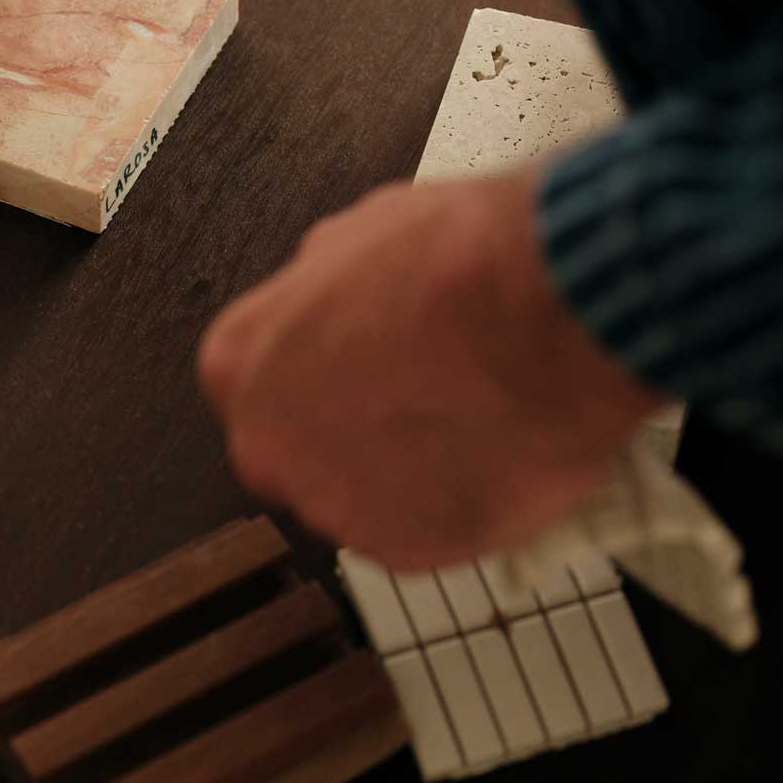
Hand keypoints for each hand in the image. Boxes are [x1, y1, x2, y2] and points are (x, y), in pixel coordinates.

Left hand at [196, 171, 663, 570]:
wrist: (543, 311)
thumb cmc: (458, 260)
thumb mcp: (362, 232)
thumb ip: (326, 285)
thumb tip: (336, 293)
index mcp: (240, 362)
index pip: (262, 390)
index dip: (324, 381)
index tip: (370, 374)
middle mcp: (267, 444)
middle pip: (303, 455)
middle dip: (357, 437)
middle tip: (426, 402)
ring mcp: (331, 505)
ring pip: (367, 501)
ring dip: (410, 475)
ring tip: (476, 422)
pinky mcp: (402, 550)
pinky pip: (429, 534)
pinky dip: (462, 507)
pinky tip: (499, 456)